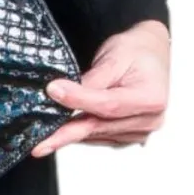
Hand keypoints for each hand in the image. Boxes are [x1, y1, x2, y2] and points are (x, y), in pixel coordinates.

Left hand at [32, 19, 170, 155]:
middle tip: (41, 142)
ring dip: (70, 134)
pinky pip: (98, 137)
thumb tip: (64, 92)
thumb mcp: (116, 56)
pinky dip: (80, 134)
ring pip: (96, 135)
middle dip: (66, 132)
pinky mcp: (127, 137)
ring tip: (45, 137)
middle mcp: (149, 120)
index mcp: (151, 98)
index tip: (54, 92)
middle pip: (100, 126)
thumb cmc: (137, 51)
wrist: (152, 55)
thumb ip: (93, 79)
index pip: (109, 105)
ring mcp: (139, 132)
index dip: (79, 100)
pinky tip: (64, 132)